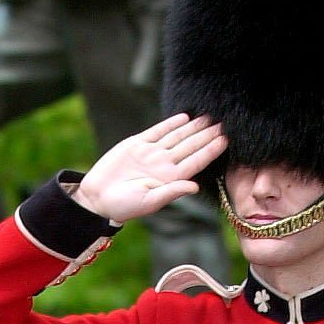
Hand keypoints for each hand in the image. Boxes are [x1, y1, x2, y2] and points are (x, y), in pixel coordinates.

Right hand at [73, 113, 226, 224]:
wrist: (97, 197)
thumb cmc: (123, 206)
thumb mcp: (149, 202)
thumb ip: (172, 192)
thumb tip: (195, 187)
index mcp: (170, 179)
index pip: (196, 162)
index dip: (211, 150)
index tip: (225, 139)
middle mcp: (164, 165)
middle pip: (190, 146)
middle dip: (207, 134)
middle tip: (224, 122)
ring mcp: (152, 154)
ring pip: (177, 136)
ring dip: (193, 127)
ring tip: (209, 117)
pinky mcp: (137, 144)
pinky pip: (158, 131)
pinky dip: (171, 124)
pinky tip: (184, 117)